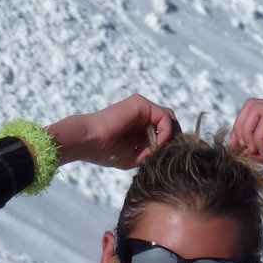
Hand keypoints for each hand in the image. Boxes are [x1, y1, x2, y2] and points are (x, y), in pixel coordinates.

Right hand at [47, 94, 180, 168]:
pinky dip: (166, 132)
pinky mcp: (140, 104)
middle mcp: (142, 113)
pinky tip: (157, 144)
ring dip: (170, 136)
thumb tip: (170, 152)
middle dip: (174, 139)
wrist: (88, 142)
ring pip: (170, 118)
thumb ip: (152, 153)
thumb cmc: (105, 151)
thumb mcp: (134, 157)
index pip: (165, 129)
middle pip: (171, 122)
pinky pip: (164, 117)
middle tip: (168, 154)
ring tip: (159, 151)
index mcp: (139, 125)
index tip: (164, 158)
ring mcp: (142, 107)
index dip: (170, 144)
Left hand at [229, 98, 262, 177]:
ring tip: (256, 153)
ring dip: (248, 133)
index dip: (240, 127)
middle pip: (250, 105)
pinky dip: (259, 138)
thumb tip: (242, 151)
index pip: (252, 109)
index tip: (240, 149)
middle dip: (240, 128)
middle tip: (243, 151)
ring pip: (255, 110)